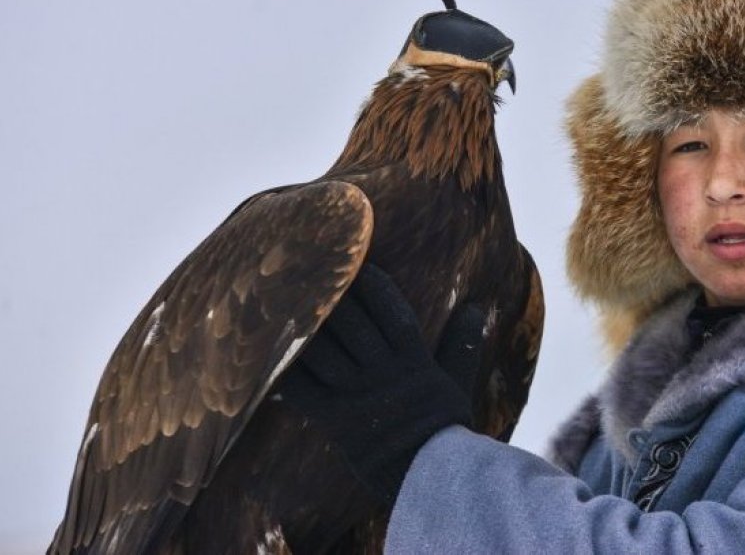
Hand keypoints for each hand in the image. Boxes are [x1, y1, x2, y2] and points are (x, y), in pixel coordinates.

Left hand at [280, 264, 484, 504]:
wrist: (427, 478)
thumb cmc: (444, 429)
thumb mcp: (458, 382)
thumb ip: (463, 344)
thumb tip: (478, 308)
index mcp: (413, 362)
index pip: (393, 313)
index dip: (376, 287)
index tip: (360, 265)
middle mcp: (382, 373)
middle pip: (352, 325)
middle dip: (332, 298)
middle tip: (310, 273)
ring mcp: (356, 395)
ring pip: (324, 352)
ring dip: (302, 329)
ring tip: (282, 305)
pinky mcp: (334, 420)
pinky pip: (304, 393)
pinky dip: (285, 376)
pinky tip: (267, 359)